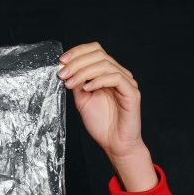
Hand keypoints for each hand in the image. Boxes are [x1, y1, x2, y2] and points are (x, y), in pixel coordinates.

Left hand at [57, 42, 146, 159]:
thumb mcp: (82, 100)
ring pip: (105, 64)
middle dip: (77, 62)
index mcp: (107, 73)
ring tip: (70, 83)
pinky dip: (99, 80)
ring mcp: (127, 82)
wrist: (115, 143)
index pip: (95, 51)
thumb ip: (77, 84)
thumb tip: (65, 69)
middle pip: (99, 54)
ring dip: (83, 71)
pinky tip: (87, 89)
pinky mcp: (132, 93)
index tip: (61, 61)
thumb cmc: (101, 124)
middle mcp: (119, 74)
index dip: (78, 52)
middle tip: (62, 74)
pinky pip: (116, 78)